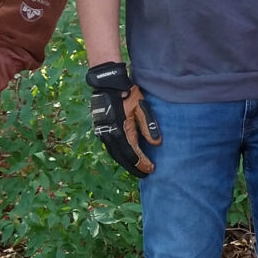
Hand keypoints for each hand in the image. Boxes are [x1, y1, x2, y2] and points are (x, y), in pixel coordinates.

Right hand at [87, 61, 159, 176]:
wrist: (108, 83)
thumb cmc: (127, 94)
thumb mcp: (141, 107)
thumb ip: (148, 125)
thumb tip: (157, 144)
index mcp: (121, 131)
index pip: (133, 153)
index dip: (142, 163)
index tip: (151, 169)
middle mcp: (110, 135)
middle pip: (123, 157)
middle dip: (134, 167)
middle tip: (145, 173)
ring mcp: (103, 133)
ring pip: (115, 153)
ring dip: (126, 162)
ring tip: (137, 168)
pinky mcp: (101, 129)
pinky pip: (111, 147)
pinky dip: (119, 154)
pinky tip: (126, 156)